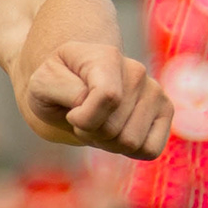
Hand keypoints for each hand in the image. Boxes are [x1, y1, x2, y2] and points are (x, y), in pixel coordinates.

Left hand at [24, 38, 170, 158]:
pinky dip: (128, 151)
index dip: (83, 118)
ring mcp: (154, 91)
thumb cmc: (57, 85)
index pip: (109, 97)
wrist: (74, 85)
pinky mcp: (166, 111)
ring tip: (98, 123)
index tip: (71, 113)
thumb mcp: (42, 84)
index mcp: (105, 57)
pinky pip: (150, 150)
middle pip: (114, 129)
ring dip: (106, 142)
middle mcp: (136, 71)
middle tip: (82, 118)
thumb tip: (90, 102)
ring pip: (130, 143)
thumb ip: (61, 89)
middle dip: (90, 133)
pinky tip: (117, 132)